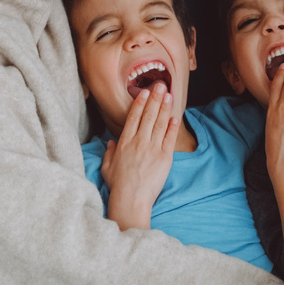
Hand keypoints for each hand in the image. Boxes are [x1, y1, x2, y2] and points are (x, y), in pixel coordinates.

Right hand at [103, 82, 178, 228]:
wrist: (131, 200)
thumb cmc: (118, 185)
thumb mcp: (107, 166)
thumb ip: (110, 152)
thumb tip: (111, 143)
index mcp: (124, 142)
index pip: (134, 117)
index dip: (140, 102)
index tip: (144, 92)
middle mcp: (139, 142)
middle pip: (148, 115)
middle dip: (155, 98)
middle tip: (160, 84)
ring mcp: (153, 149)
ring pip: (160, 123)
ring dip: (165, 107)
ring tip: (169, 95)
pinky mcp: (164, 158)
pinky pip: (169, 138)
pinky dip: (172, 126)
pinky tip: (175, 116)